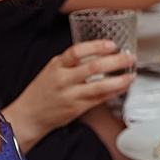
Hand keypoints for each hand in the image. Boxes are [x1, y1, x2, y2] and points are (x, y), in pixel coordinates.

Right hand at [2, 40, 135, 145]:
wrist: (29, 115)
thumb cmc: (42, 91)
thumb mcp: (52, 70)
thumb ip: (71, 63)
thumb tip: (95, 52)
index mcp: (57, 66)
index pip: (76, 52)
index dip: (95, 47)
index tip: (111, 44)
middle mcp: (63, 80)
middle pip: (92, 68)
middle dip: (115, 61)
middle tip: (129, 57)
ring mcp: (71, 95)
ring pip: (99, 86)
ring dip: (119, 80)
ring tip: (131, 75)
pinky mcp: (77, 108)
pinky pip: (99, 99)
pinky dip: (113, 92)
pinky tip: (122, 87)